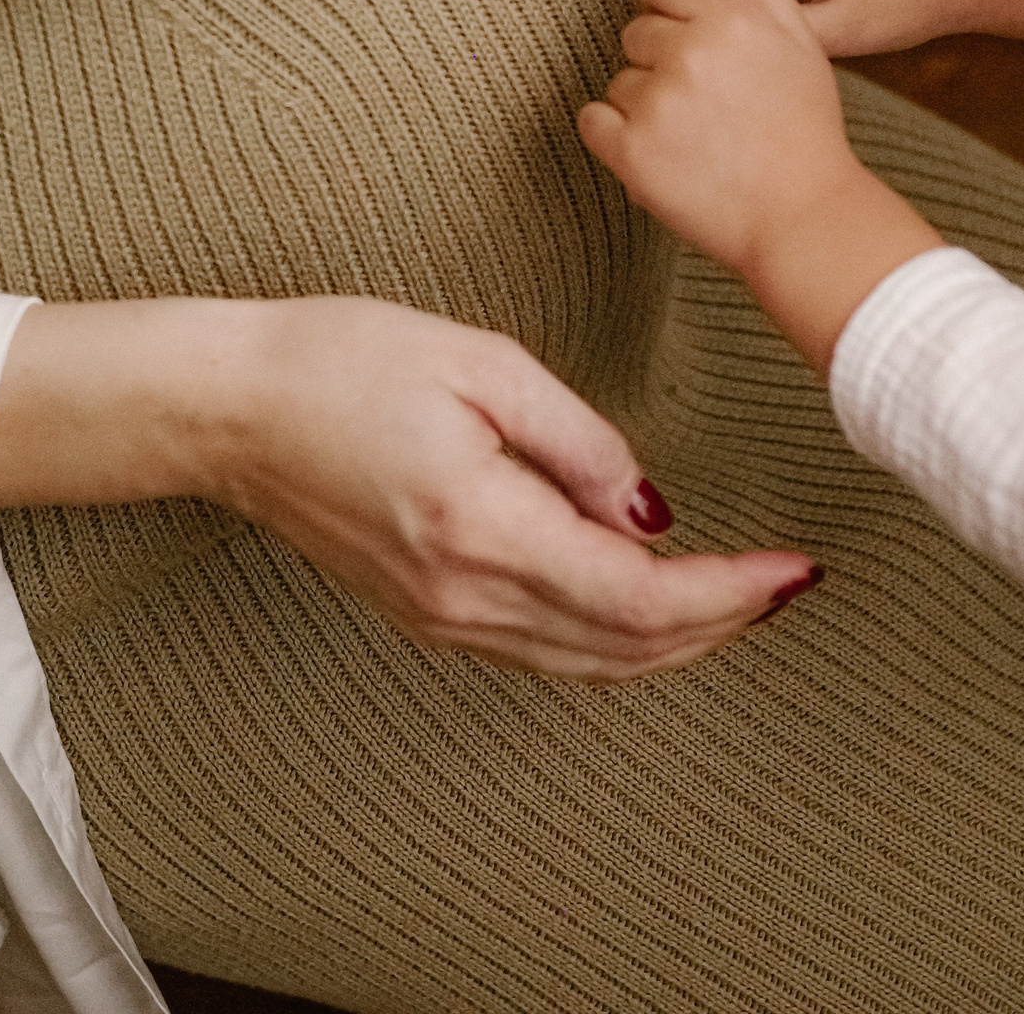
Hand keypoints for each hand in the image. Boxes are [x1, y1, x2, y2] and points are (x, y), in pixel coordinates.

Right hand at [0, 297, 817, 679]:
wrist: (231, 409)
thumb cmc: (343, 359)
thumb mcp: (480, 363)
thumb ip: (576, 439)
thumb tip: (650, 510)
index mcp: (481, 526)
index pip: (639, 596)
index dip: (730, 593)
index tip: (792, 568)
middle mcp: (463, 595)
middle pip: (626, 648)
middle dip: (722, 624)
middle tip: (788, 584)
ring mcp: (440, 617)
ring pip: (589, 663)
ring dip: (676, 642)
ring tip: (743, 598)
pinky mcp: (426, 614)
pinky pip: (545, 651)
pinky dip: (616, 640)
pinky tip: (654, 609)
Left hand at [578, 0, 943, 368]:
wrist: (803, 216)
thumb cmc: (806, 131)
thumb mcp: (802, 44)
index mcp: (732, 19)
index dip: (675, 10)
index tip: (691, 43)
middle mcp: (690, 52)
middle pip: (637, 30)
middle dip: (662, 59)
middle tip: (705, 101)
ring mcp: (657, 102)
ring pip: (620, 79)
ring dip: (646, 103)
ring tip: (694, 136)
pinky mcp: (631, 151)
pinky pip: (592, 120)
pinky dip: (614, 136)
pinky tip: (658, 151)